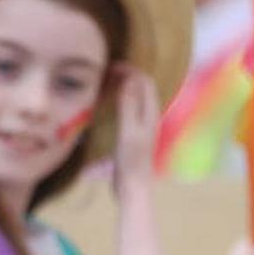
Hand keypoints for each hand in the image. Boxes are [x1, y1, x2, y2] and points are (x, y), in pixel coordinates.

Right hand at [110, 63, 160, 187]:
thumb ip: (129, 105)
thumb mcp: (128, 131)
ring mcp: (141, 125)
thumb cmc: (131, 160)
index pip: (144, 81)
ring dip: (122, 87)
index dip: (130, 70)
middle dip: (125, 76)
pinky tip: (105, 104)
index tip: (109, 67)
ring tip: (103, 82)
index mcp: (150, 113)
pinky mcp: (133, 133)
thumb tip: (129, 79)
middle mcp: (149, 116)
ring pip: (134, 97)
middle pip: (141, 87)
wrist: (133, 187)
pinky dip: (118, 100)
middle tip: (104, 72)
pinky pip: (127, 109)